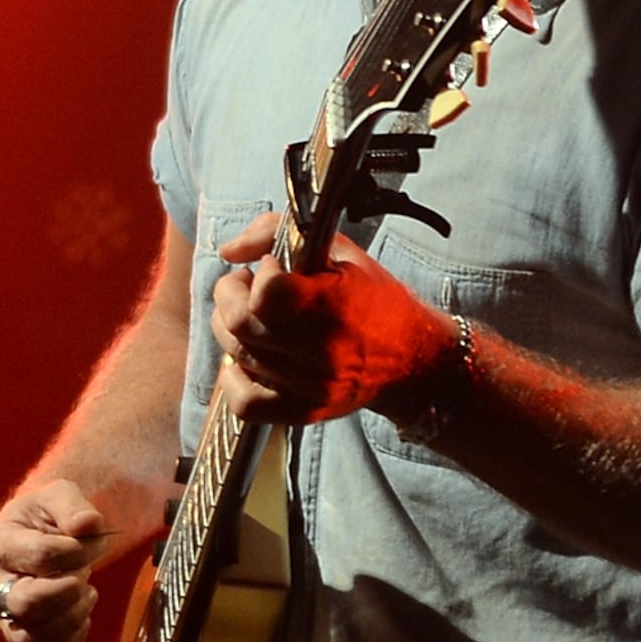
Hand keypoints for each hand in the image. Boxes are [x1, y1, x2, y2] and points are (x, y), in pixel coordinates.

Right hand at [0, 477, 114, 641]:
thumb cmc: (48, 519)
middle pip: (26, 604)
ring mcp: (1, 619)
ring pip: (30, 640)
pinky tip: (81, 623)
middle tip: (84, 576)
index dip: (76, 552)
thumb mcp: (60, 496)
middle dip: (69, 591)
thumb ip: (73, 506)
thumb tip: (86, 526)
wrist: (46, 539)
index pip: (39, 556)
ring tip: (88, 595)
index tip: (88, 543)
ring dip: (72, 620)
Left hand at [209, 213, 457, 428]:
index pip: (267, 295)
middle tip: (245, 286)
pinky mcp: (305, 410)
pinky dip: (232, 381)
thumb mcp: (340, 251)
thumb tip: (228, 250)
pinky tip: (243, 361)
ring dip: (232, 329)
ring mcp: (312, 386)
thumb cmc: (375, 299)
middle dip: (230, 296)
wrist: (412, 358)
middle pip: (241, 325)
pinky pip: (245, 404)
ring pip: (239, 356)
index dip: (259, 277)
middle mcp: (323, 350)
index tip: (270, 268)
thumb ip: (278, 231)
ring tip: (253, 315)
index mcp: (334, 305)